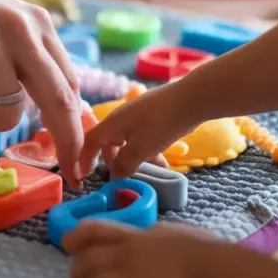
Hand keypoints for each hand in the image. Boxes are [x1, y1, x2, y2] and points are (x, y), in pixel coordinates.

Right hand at [0, 0, 83, 184]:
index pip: (71, 84)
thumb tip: (53, 112)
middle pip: (60, 100)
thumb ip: (27, 60)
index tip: (82, 159)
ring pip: (9, 113)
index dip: (80, 127)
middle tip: (71, 174)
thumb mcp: (1, 25)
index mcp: (38, 24)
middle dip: (69, 144)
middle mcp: (20, 29)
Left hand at [64, 220, 217, 277]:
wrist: (209, 265)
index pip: (98, 228)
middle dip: (75, 261)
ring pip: (84, 266)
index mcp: (138, 231)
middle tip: (77, 275)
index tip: (74, 245)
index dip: (78, 235)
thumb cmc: (203, 249)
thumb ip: (157, 237)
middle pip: (85, 246)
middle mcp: (125, 243)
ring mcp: (124, 261)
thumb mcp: (174, 233)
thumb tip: (155, 240)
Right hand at [79, 81, 200, 179]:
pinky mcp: (153, 116)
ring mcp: (137, 116)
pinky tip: (163, 161)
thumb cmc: (161, 123)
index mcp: (112, 124)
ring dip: (136, 160)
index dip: (85, 159)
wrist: (192, 98)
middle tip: (127, 178)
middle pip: (110, 144)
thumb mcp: (140, 149)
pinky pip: (143, 138)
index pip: (90, 142)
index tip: (84, 175)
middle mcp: (121, 118)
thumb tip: (115, 177)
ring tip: (153, 172)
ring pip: (129, 143)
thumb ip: (124, 165)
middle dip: (117, 163)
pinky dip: (148, 151)